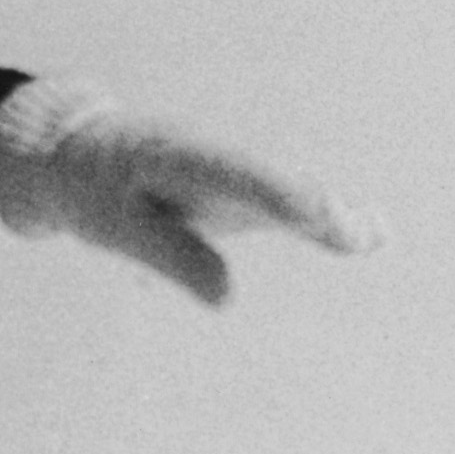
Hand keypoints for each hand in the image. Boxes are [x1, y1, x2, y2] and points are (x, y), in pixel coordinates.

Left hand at [0, 81, 381, 307]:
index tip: (308, 211)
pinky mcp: (242, 191)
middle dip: (306, 205)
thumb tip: (227, 300)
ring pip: (286, 192)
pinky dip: (324, 220)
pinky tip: (373, 235)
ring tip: (372, 237)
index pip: (227, 171)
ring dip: (327, 215)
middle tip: (347, 228)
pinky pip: (285, 205)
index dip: (271, 191)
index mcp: (172, 155)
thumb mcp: (115, 227)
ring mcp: (233, 172)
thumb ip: (169, 256)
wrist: (81, 154)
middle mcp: (215, 157)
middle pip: (269, 181)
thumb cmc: (94, 191)